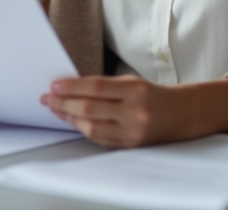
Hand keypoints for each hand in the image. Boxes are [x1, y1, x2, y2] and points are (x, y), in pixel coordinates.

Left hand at [41, 75, 187, 147]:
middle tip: (48, 99)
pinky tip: (73, 121)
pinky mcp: (130, 145)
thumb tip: (69, 89)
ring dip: (70, 118)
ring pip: (91, 128)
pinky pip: (99, 139)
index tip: (53, 86)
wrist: (180, 114)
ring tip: (57, 110)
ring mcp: (132, 132)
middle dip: (64, 104)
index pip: (95, 87)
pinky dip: (83, 129)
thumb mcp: (130, 82)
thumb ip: (103, 86)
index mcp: (135, 90)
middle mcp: (134, 112)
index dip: (71, 87)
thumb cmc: (151, 94)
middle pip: (90, 109)